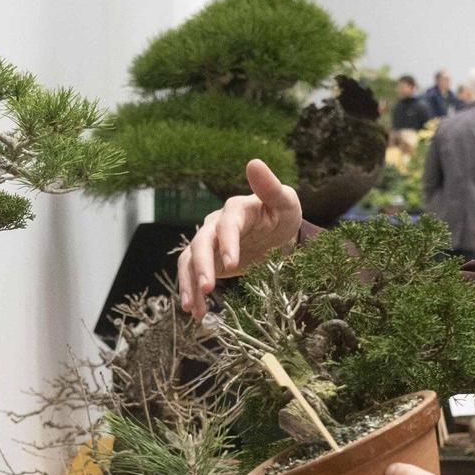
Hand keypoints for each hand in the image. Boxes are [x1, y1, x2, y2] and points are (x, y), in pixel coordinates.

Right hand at [176, 158, 303, 318]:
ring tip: (193, 309)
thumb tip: (253, 162)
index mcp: (236, 209)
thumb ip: (271, 187)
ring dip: (189, 284)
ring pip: (189, 260)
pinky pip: (192, 275)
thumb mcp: (285, 201)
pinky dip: (192, 293)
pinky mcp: (206, 260)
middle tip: (207, 289)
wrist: (276, 233)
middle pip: (201, 243)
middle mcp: (216, 224)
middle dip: (202, 266)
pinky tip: (196, 312)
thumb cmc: (282, 214)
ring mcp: (208, 242)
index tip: (232, 264)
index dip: (227, 243)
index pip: (227, 224)